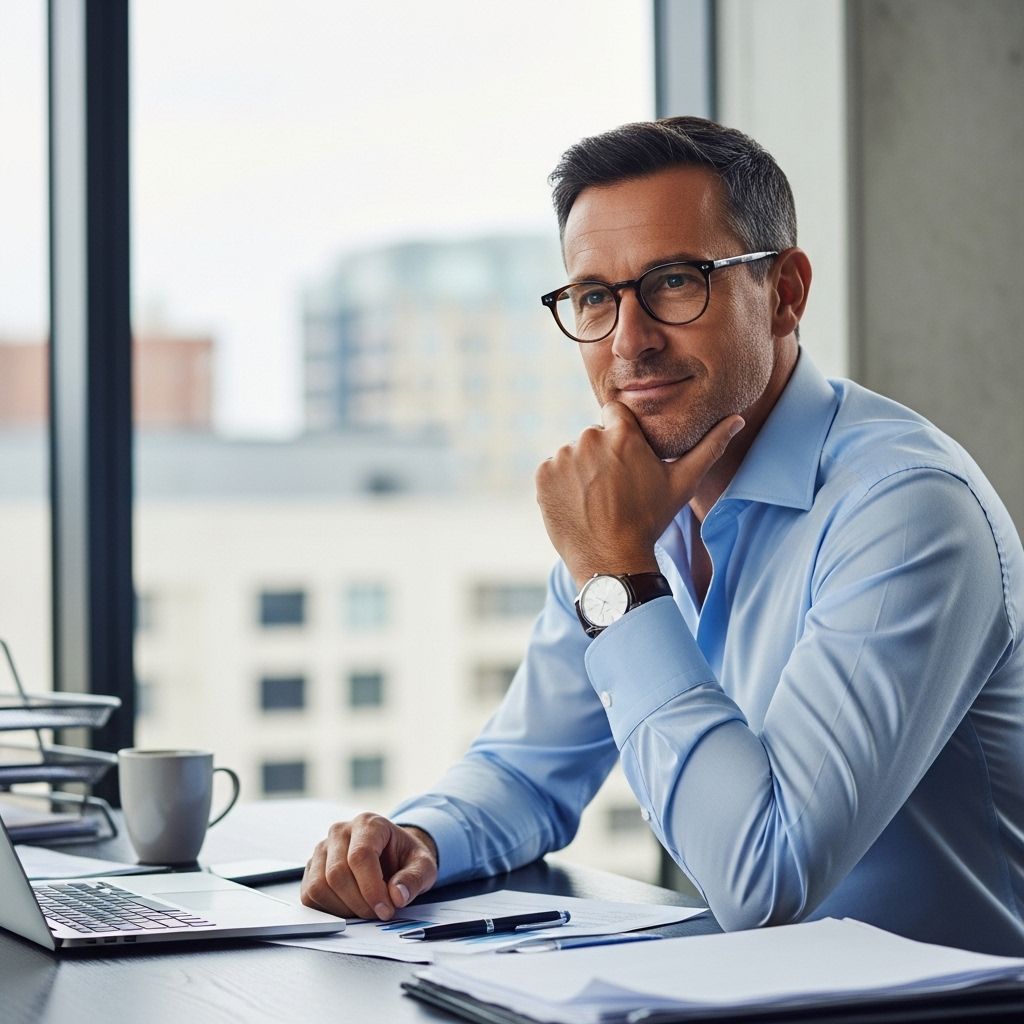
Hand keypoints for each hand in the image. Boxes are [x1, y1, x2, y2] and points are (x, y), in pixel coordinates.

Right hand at [300, 812, 437, 919]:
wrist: (393, 855)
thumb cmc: (406, 858)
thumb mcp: (424, 865)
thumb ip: (414, 879)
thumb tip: (397, 895)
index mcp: (369, 824)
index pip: (360, 856)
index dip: (371, 889)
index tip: (386, 910)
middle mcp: (340, 831)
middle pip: (337, 873)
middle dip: (359, 903)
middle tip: (379, 914)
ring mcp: (323, 848)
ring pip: (319, 886)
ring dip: (343, 908)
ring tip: (366, 910)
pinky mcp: (313, 868)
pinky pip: (310, 895)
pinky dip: (329, 909)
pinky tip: (350, 908)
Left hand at [535, 403, 743, 586]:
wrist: (612, 561)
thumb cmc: (650, 520)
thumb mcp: (683, 483)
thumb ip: (709, 447)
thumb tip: (738, 419)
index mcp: (622, 435)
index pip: (616, 414)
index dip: (622, 436)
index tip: (626, 460)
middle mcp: (589, 439)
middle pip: (593, 436)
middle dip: (601, 455)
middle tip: (614, 488)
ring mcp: (563, 457)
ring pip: (572, 453)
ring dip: (580, 470)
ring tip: (596, 499)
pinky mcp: (543, 475)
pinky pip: (552, 470)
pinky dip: (560, 484)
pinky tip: (577, 504)